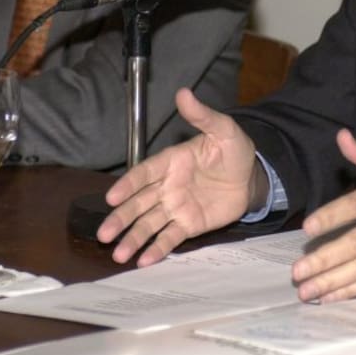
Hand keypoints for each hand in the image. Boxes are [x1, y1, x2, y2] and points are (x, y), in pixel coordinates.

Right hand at [97, 88, 260, 265]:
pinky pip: (170, 237)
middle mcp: (167, 186)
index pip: (144, 173)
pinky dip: (157, 249)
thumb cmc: (233, 150)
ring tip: (118, 254)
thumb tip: (183, 92)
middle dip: (121, 218)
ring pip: (149, 224)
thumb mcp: (223, 129)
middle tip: (103, 234)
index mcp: (170, 162)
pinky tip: (143, 261)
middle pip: (138, 203)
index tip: (112, 197)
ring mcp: (176, 207)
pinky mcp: (188, 224)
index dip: (128, 184)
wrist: (252, 176)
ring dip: (133, 238)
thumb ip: (202, 115)